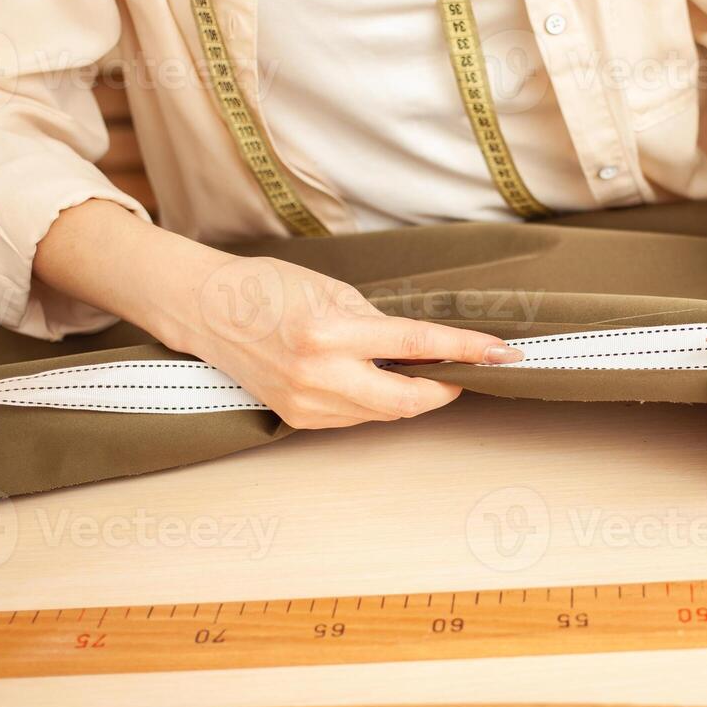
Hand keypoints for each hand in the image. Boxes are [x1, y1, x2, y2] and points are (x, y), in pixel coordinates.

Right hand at [184, 255, 523, 428]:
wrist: (204, 310)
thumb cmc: (266, 288)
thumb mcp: (333, 290)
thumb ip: (379, 324)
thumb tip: (421, 350)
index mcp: (330, 331)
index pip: (417, 346)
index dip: (466, 351)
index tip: (502, 353)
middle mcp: (319, 373)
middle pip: (407, 402)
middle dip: (444, 390)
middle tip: (464, 371)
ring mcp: (306, 402)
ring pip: (383, 413)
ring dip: (410, 396)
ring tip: (416, 370)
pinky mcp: (297, 417)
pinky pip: (355, 417)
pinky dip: (376, 401)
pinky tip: (375, 380)